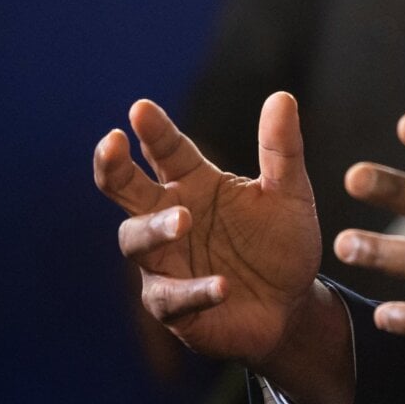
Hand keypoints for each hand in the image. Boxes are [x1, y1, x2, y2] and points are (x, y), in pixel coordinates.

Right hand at [93, 93, 350, 403]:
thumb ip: (282, 149)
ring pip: (137, 240)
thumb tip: (282, 97)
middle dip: (113, 167)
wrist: (293, 304)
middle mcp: (169, 217)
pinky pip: (172, 297)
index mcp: (193, 182)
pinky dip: (195, 290)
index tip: (140, 108)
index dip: (154, 130)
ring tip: (183, 219)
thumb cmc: (282, 242)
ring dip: (155, 228)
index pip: (166, 150)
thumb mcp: (290, 193)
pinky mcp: (174, 306)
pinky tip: (222, 285)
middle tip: (112, 145)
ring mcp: (165, 262)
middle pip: (125, 189)